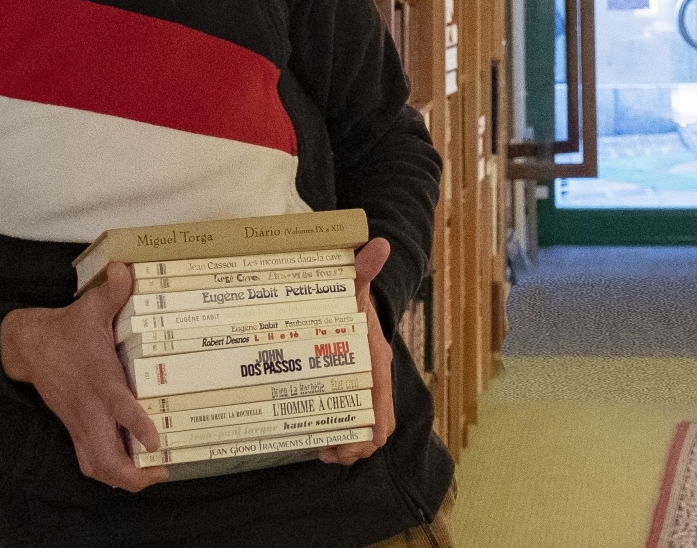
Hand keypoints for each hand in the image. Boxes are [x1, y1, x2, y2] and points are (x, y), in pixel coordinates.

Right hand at [1, 261, 167, 491]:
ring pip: (95, 465)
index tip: (156, 441)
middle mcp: (88, 408)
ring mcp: (78, 422)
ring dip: (122, 478)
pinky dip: (108, 471)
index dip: (136, 425)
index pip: (118, 407)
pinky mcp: (73, 428)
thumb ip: (113, 292)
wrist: (26, 347)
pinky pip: (88, 460)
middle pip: (104, 456)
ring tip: (151, 477)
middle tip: (163, 471)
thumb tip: (125, 270)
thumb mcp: (90, 307)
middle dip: (132, 473)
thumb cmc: (66, 329)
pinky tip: (131, 471)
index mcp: (97, 379)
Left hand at [317, 237, 396, 465]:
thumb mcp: (354, 284)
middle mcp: (374, 380)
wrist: (354, 295)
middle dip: (352, 447)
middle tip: (323, 450)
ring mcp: (362, 387)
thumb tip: (376, 245)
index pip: (383, 408)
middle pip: (375, 429)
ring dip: (343, 445)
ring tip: (318, 448)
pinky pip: (349, 420)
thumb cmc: (352, 296)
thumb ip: (362, 268)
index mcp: (377, 361)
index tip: (347, 446)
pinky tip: (313, 435)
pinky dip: (335, 433)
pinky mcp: (347, 388)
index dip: (369, 433)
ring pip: (362, 429)